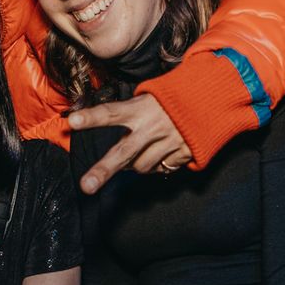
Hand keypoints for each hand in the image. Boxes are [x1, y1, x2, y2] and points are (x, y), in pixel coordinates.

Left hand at [66, 93, 190, 194]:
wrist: (211, 100)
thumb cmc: (171, 99)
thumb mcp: (149, 98)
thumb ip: (131, 119)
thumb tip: (118, 153)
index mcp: (142, 108)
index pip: (112, 113)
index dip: (92, 117)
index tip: (72, 122)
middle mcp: (154, 126)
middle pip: (123, 152)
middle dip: (103, 170)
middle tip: (86, 186)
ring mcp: (170, 141)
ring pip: (142, 167)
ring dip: (135, 165)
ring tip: (141, 151)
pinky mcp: (184, 153)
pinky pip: (162, 168)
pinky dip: (157, 165)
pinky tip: (161, 152)